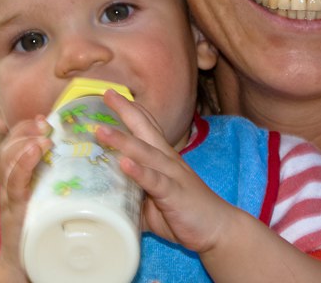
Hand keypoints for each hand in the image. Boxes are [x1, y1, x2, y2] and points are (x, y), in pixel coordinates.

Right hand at [0, 117, 51, 276]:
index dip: (27, 127)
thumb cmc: (46, 227)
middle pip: (10, 145)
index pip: (17, 142)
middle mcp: (12, 182)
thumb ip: (64, 176)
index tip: (44, 119)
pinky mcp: (13, 211)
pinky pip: (14, 183)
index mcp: (22, 175)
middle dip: (25, 130)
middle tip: (44, 123)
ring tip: (43, 137)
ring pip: (8, 160)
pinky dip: (23, 164)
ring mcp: (10, 196)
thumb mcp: (52, 195)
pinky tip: (34, 153)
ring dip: (25, 143)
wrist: (25, 263)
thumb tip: (92, 155)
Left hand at [96, 90, 232, 252]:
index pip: (146, 128)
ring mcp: (172, 175)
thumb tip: (105, 203)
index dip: (130, 111)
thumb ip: (131, 198)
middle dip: (126, 111)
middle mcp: (168, 160)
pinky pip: (155, 180)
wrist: (218, 228)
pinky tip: (124, 163)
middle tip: (107, 93)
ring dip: (123, 140)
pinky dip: (139, 171)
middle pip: (145, 130)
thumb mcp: (153, 204)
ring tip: (102, 131)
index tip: (110, 94)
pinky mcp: (174, 193)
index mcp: (163, 159)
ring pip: (145, 153)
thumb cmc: (185, 213)